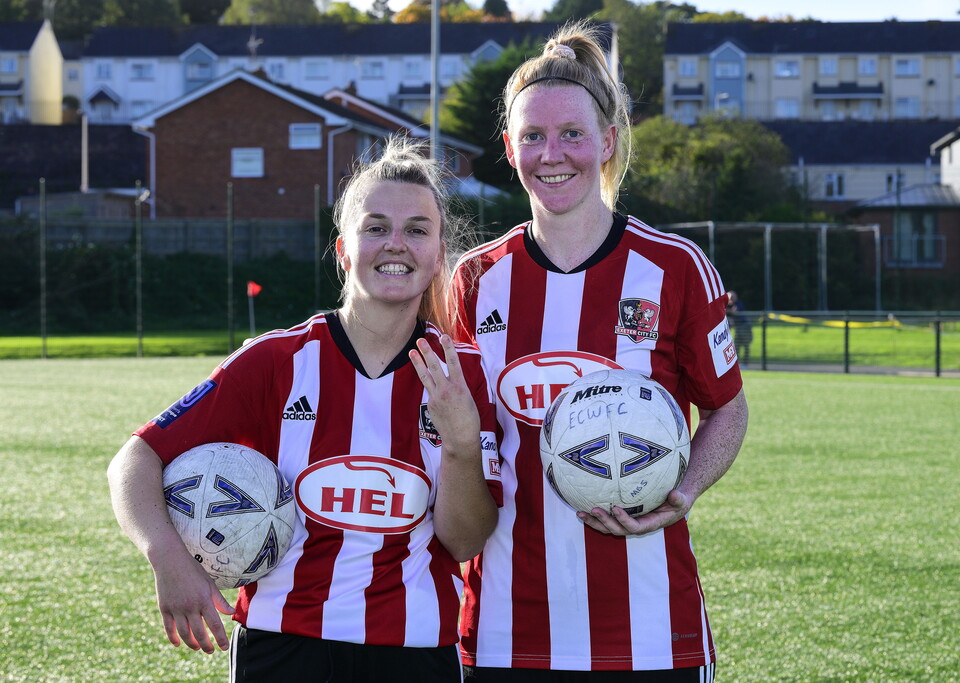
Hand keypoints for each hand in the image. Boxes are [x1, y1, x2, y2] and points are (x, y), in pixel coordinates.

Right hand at [151, 548, 234, 653]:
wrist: (170, 561)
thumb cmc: (193, 571)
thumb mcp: (209, 583)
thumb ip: (219, 600)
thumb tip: (230, 613)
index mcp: (204, 600)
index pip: (215, 625)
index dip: (220, 638)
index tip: (224, 647)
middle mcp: (190, 606)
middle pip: (199, 633)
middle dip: (206, 645)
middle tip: (210, 651)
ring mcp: (176, 608)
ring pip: (184, 634)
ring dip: (191, 644)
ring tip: (197, 647)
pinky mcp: (164, 608)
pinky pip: (169, 628)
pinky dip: (173, 638)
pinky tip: (178, 644)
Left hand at [409, 334, 480, 453]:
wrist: (460, 438)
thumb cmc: (470, 420)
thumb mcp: (469, 399)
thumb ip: (459, 386)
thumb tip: (453, 379)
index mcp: (460, 387)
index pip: (454, 363)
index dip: (448, 348)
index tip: (444, 337)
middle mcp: (447, 390)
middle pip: (435, 366)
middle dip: (427, 352)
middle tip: (421, 340)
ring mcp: (436, 397)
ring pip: (425, 376)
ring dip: (418, 362)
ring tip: (412, 351)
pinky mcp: (430, 404)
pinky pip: (429, 389)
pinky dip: (428, 382)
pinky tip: (427, 377)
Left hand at [577, 489, 692, 536]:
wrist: (673, 502)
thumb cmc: (677, 500)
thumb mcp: (682, 499)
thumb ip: (679, 498)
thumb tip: (675, 495)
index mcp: (650, 524)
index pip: (635, 527)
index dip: (624, 520)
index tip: (615, 509)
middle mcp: (636, 526)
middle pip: (617, 530)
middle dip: (605, 522)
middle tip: (594, 509)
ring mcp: (628, 523)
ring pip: (608, 527)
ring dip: (594, 522)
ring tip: (580, 513)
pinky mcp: (622, 518)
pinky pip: (606, 520)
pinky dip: (594, 516)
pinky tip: (582, 507)